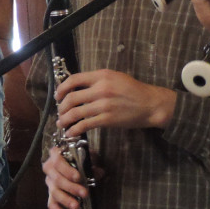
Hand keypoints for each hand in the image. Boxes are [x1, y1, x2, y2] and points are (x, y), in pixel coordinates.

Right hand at [41, 145, 87, 208]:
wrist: (74, 161)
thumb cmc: (80, 157)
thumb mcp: (87, 156)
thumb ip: (92, 163)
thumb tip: (98, 172)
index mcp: (56, 155)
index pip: (58, 162)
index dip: (68, 171)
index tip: (78, 177)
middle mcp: (50, 168)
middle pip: (57, 179)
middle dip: (71, 188)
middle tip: (84, 193)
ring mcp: (50, 182)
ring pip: (54, 192)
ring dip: (66, 200)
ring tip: (76, 207)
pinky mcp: (51, 194)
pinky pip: (51, 203)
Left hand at [55, 69, 175, 135]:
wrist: (151, 104)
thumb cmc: (134, 90)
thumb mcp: (115, 77)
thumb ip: (97, 80)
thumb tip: (76, 86)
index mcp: (101, 76)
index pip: (73, 80)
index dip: (61, 88)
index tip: (58, 96)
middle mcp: (101, 89)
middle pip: (71, 98)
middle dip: (61, 107)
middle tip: (60, 112)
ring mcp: (103, 105)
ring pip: (75, 113)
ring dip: (64, 120)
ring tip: (61, 124)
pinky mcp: (107, 119)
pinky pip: (85, 125)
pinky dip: (74, 130)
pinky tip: (71, 133)